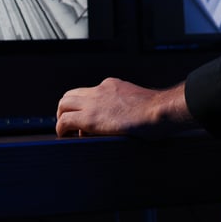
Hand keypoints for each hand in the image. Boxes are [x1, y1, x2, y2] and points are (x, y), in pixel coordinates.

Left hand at [55, 78, 195, 138]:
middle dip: (66, 108)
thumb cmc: (157, 111)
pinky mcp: (90, 117)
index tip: (85, 118)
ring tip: (65, 130)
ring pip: (63, 104)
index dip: (83, 105)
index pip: (89, 92)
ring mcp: (94, 102)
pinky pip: (65, 120)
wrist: (159, 110)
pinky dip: (61, 128)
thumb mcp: (139, 102)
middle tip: (68, 123)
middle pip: (71, 94)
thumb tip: (127, 120)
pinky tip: (65, 136)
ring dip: (61, 117)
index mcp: (112, 86)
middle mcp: (100, 90)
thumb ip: (127, 107)